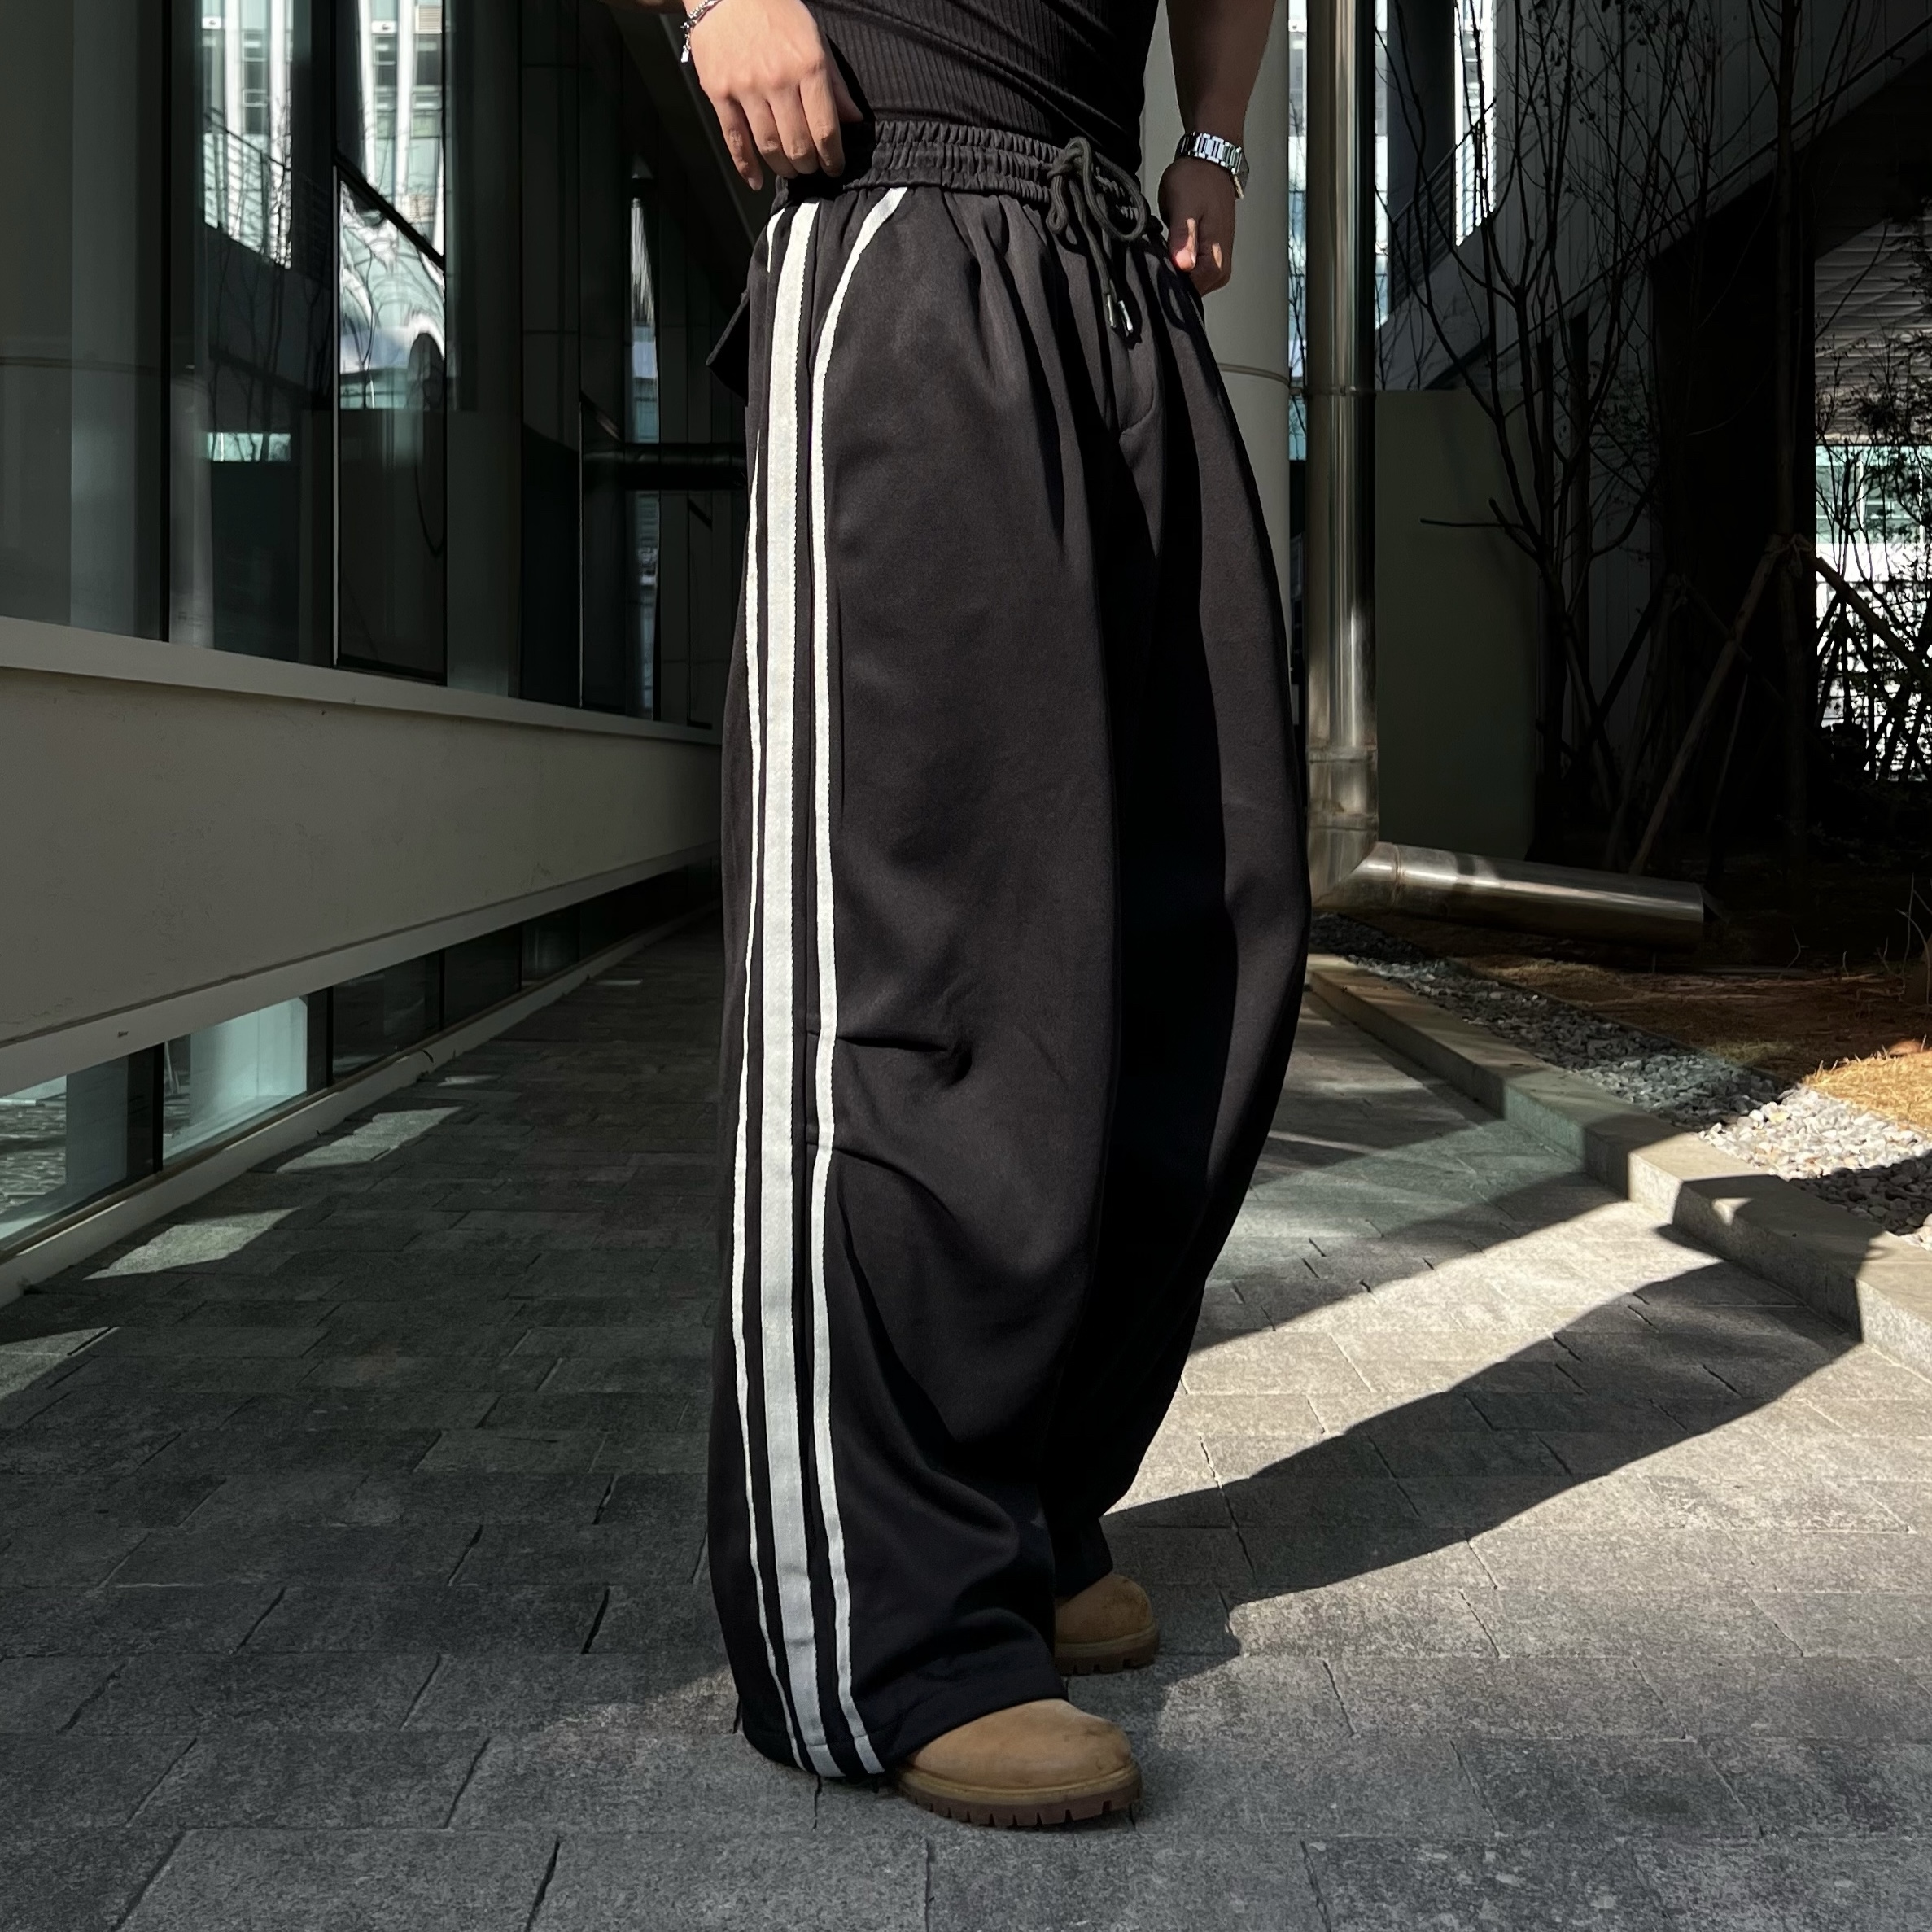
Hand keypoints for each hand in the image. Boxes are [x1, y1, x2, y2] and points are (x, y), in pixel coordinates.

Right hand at [682, 0, 862, 189]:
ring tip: (790, 170)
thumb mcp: (814, 39)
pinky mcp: (719, 92)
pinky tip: (757, 181)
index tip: (835, 167)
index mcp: (807, 67)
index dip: (833, 157)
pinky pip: (735, 140)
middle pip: (798, 146)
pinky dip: (746, 167)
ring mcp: (746, 88)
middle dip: (809, 166)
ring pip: (769, 148)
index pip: (825, 130)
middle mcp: (777, 81)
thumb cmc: (776, 11)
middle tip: (812, 168)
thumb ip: (835, 83)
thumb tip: (854, 120)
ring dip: (783, 168)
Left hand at [1158, 156, 1237, 294]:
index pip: (1185, 293)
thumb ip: (1183, 238)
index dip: (1165, 279)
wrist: (1209, 162)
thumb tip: (1183, 264)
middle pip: (1185, 291)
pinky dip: (1175, 262)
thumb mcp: (1184, 206)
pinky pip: (1187, 273)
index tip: (1158, 259)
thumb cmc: (1197, 180)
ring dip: (1170, 267)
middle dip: (1167, 274)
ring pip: (1185, 283)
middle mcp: (1219, 270)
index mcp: (1216, 264)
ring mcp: (1215, 266)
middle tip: (1161, 245)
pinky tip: (1171, 245)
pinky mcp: (1209, 260)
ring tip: (1167, 241)